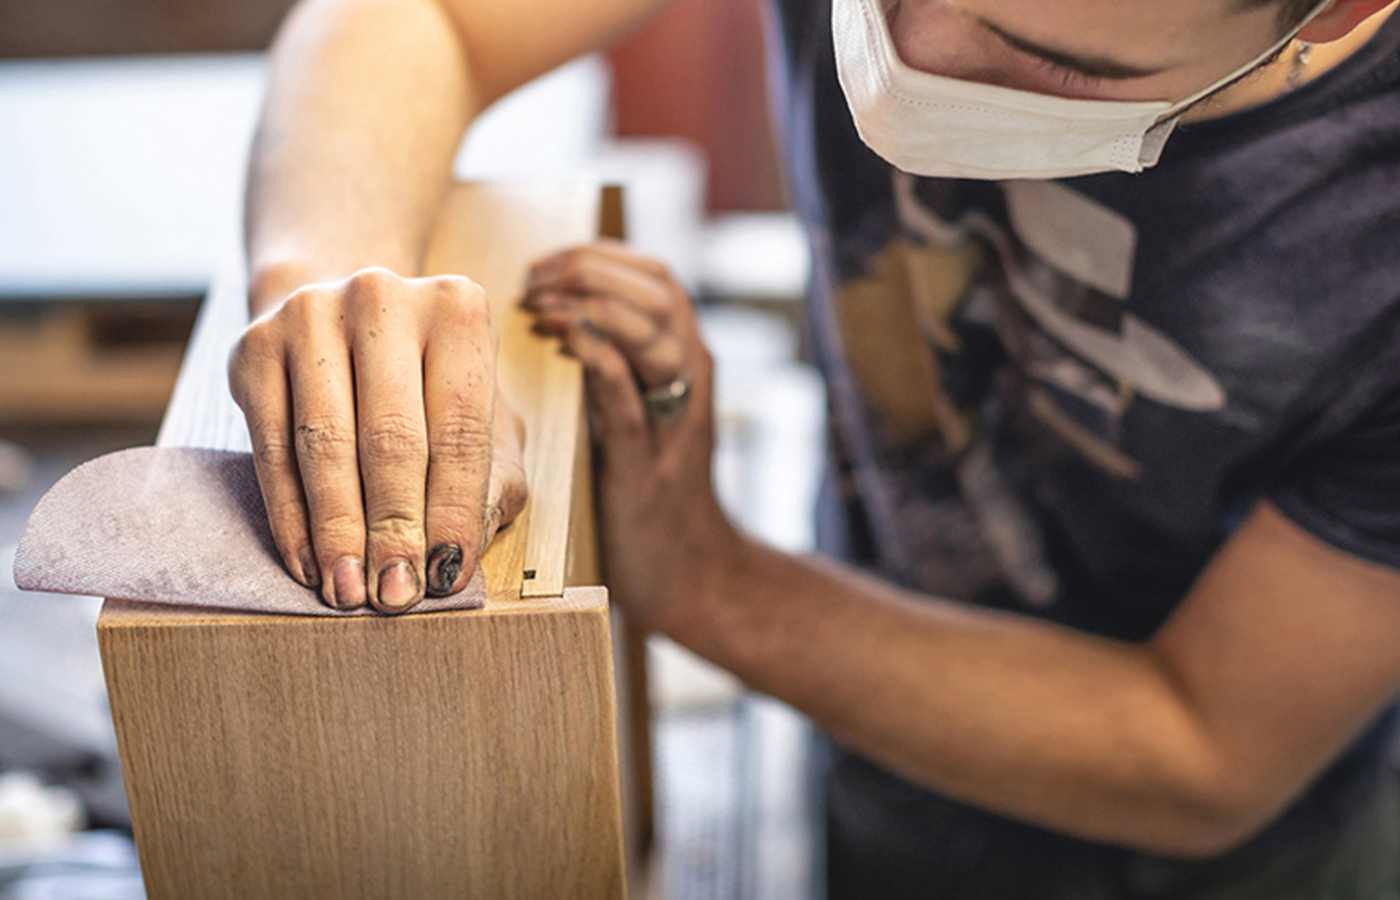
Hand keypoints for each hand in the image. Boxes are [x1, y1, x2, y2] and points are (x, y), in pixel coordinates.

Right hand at [229, 267, 526, 613]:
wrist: (342, 320)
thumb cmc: (430, 385)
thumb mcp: (487, 419)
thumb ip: (493, 479)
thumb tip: (459, 553)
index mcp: (459, 308)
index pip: (460, 428)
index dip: (454, 511)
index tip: (447, 576)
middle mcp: (384, 297)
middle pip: (391, 437)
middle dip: (394, 528)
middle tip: (396, 594)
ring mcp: (310, 314)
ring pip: (325, 445)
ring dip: (338, 531)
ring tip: (350, 591)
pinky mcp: (253, 345)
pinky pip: (271, 448)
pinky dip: (291, 515)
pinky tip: (308, 562)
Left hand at [524, 242, 738, 629]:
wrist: (689, 572)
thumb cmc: (651, 489)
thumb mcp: (638, 411)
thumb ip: (614, 363)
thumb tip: (555, 313)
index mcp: (687, 360)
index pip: (655, 275)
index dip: (599, 256)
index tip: (546, 262)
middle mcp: (691, 379)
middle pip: (656, 290)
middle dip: (589, 271)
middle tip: (534, 279)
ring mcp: (673, 422)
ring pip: (653, 333)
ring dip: (592, 305)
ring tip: (542, 304)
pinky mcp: (644, 466)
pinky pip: (627, 400)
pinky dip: (599, 360)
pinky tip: (567, 341)